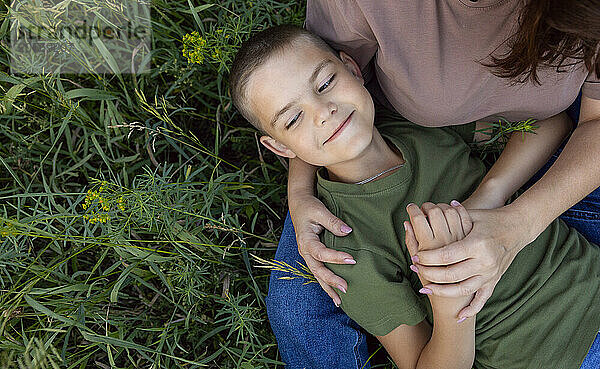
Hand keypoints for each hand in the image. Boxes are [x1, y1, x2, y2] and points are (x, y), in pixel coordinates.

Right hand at [289, 193, 356, 306]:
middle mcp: (304, 251)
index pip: (321, 253)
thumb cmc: (309, 207)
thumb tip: (348, 231)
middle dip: (331, 281)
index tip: (352, 259)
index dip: (335, 257)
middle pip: (317, 270)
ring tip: (340, 302)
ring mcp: (307, 255)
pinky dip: (326, 284)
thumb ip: (333, 222)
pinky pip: (318, 272)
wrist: (299, 205)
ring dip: (328, 288)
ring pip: (317, 275)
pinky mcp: (312, 257)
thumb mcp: (320, 211)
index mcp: (306, 240)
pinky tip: (334, 294)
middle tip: (346, 288)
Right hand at [405, 202, 472, 283]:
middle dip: (426, 207)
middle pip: (434, 212)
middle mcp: (447, 241)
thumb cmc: (433, 281)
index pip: (419, 219)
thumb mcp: (418, 264)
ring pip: (450, 212)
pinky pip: (462, 217)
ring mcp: (461, 238)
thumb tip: (406, 224)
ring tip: (435, 211)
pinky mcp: (472, 238)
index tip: (410, 207)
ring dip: (440, 207)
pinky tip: (449, 210)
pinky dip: (455, 210)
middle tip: (422, 209)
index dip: (413, 210)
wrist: (459, 297)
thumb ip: (412, 243)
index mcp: (430, 248)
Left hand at [410, 202, 535, 319]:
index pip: (447, 256)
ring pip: (463, 289)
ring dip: (442, 291)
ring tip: (425, 288)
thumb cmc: (491, 219)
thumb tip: (425, 212)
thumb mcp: (472, 214)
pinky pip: (482, 299)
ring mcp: (490, 273)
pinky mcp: (494, 280)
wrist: (519, 228)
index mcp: (477, 244)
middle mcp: (485, 261)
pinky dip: (471, 310)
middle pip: (452, 274)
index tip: (416, 257)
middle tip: (415, 269)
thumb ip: (449, 216)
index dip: (429, 258)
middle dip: (430, 274)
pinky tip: (459, 317)